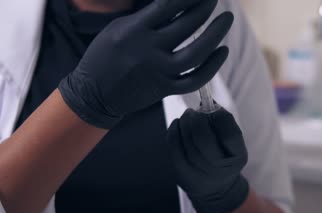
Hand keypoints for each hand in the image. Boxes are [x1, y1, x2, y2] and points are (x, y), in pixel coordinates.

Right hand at [59, 0, 232, 128]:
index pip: (168, 5)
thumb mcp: (119, 29)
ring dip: (215, 34)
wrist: (94, 94)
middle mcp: (148, 50)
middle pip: (186, 25)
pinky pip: (195, 79)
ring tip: (226, 19)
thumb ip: (147, 18)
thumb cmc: (105, 56)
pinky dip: (212, 67)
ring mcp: (158, 72)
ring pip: (196, 53)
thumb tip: (177, 5)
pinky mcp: (165, 89)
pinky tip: (222, 51)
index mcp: (134, 30)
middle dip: (204, 8)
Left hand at [167, 108, 248, 212]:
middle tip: (193, 112)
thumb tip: (209, 101)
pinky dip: (173, 133)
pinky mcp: (184, 175)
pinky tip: (177, 124)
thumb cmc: (223, 157)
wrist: (216, 189)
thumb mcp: (232, 144)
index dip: (219, 117)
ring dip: (184, 124)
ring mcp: (201, 174)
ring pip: (187, 143)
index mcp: (238, 156)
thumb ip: (224, 124)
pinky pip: (175, 150)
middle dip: (197, 120)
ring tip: (186, 116)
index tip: (213, 108)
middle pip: (204, 139)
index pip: (230, 133)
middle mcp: (221, 168)